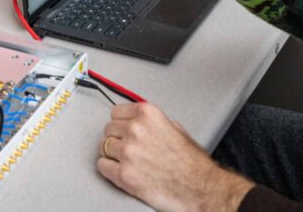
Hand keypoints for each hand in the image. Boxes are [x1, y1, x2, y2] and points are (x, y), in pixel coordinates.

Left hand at [96, 101, 253, 211]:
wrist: (200, 188)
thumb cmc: (192, 163)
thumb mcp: (175, 128)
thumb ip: (152, 122)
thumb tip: (138, 122)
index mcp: (148, 115)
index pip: (116, 113)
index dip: (120, 123)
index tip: (122, 129)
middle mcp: (135, 130)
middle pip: (108, 130)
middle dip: (117, 139)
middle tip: (127, 148)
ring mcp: (128, 152)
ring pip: (103, 147)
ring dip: (113, 154)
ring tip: (127, 161)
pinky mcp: (124, 175)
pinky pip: (102, 166)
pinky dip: (108, 169)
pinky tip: (119, 171)